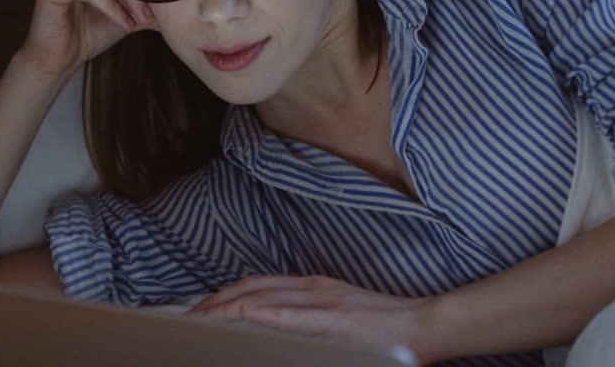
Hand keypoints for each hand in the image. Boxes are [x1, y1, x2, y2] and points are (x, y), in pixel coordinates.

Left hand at [186, 275, 440, 364]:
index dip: (225, 294)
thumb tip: (275, 329)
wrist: (426, 324)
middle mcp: (314, 287)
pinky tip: (246, 314)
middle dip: (217, 301)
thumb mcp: (339, 318)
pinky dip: (267, 313)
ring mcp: (324, 300)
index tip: (201, 307)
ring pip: (266, 297)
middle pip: (253, 287)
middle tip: (188, 316)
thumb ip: (309, 320)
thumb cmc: (387, 329)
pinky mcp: (337, 317)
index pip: (258, 285)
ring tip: (202, 318)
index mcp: (314, 287)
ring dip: (229, 307)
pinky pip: (295, 315)